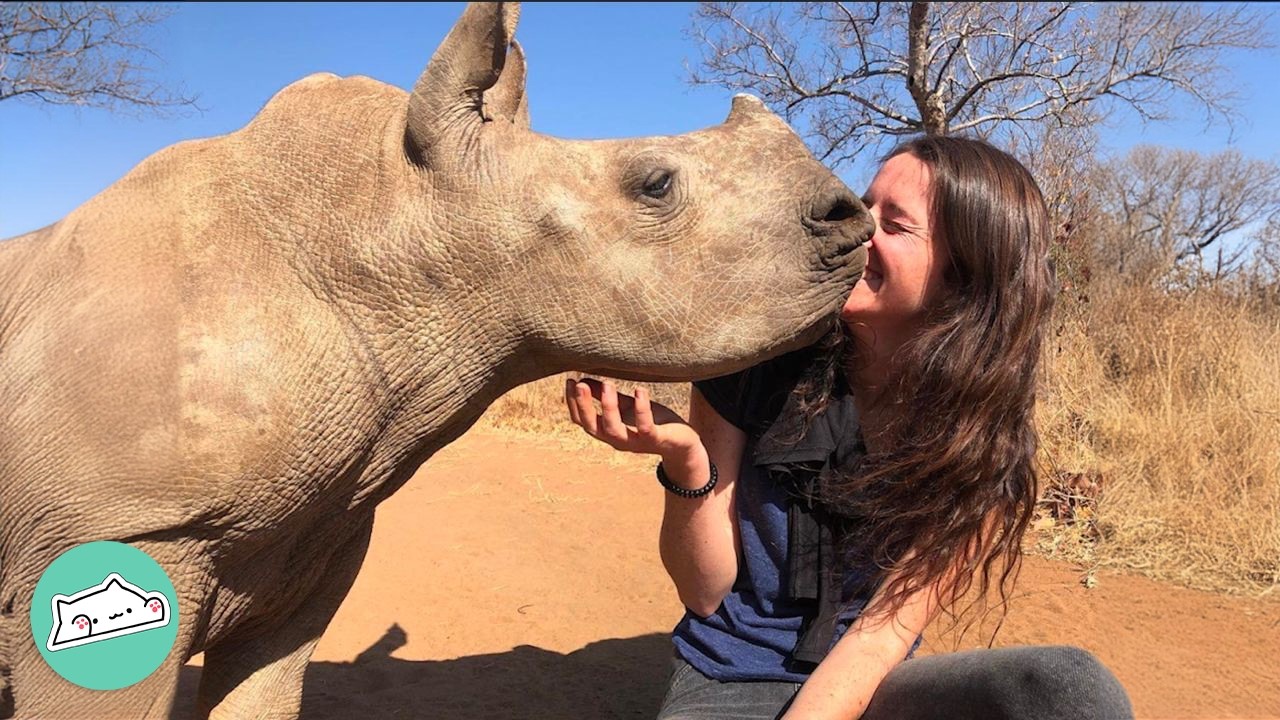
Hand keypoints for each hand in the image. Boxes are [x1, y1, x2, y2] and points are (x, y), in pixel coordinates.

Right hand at [564, 377, 701, 459]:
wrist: (682, 443)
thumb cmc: (653, 422)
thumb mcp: (627, 406)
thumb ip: (607, 396)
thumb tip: (583, 379)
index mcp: (608, 431)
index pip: (582, 420)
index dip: (573, 403)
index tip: (570, 380)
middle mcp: (617, 440)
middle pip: (592, 427)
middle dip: (583, 406)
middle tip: (579, 383)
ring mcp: (635, 441)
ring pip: (613, 430)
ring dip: (608, 407)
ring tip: (607, 384)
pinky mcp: (655, 439)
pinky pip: (645, 427)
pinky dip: (641, 409)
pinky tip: (639, 391)